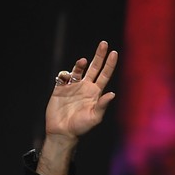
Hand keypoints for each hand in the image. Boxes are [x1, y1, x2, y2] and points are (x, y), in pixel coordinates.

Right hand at [38, 40, 117, 174]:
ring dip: (80, 63)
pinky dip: (65, 73)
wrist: (62, 131)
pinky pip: (63, 76)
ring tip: (82, 62)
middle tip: (104, 43)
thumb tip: (112, 94)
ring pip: (78, 69)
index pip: (104, 75)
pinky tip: (65, 78)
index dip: (109, 64)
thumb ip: (102, 105)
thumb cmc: (80, 127)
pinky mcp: (61, 88)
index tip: (114, 52)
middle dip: (99, 55)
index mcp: (95, 94)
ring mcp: (73, 87)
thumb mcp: (94, 118)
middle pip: (94, 68)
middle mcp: (85, 88)